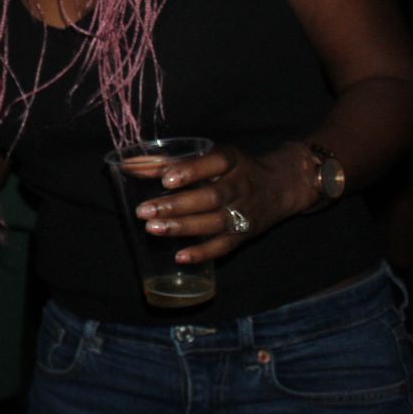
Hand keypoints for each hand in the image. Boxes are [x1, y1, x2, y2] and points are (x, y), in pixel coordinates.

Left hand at [133, 143, 316, 263]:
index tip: (165, 179)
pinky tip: (180, 256)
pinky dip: (203, 253)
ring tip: (153, 229)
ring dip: (183, 227)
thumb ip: (173, 162)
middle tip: (144, 210)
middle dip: (176, 205)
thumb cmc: (234, 169)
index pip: (214, 163)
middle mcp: (241, 186)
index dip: (190, 171)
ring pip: (215, 222)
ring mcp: (245, 212)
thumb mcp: (212, 157)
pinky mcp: (246, 234)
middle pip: (210, 197)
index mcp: (232, 161)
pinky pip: (225, 246)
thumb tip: (131, 167)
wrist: (282, 185)